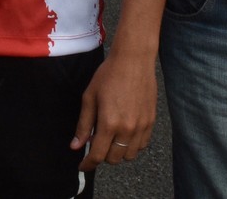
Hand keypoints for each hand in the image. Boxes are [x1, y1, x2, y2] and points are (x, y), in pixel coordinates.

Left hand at [69, 49, 155, 170]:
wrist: (133, 60)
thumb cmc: (108, 75)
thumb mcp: (89, 98)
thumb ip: (83, 125)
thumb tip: (75, 146)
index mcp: (109, 123)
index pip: (97, 155)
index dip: (87, 164)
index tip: (82, 166)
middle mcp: (127, 129)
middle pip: (113, 159)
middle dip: (102, 156)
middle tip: (95, 143)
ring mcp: (141, 127)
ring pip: (129, 156)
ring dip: (118, 153)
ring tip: (111, 138)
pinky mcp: (151, 122)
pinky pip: (142, 146)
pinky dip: (132, 146)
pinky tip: (124, 134)